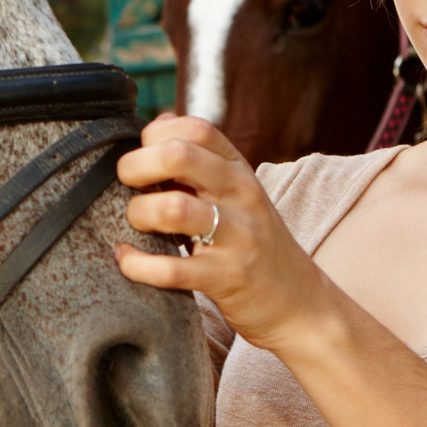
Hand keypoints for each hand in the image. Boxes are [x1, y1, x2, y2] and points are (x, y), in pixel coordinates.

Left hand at [114, 114, 335, 355]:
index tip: (142, 158)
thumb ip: (199, 160)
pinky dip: (137, 264)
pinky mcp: (228, 278)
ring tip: (135, 225)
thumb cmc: (253, 242)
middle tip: (127, 186)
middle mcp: (241, 195)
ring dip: (138, 214)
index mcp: (239, 169)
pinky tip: (126, 259)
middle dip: (136, 166)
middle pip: (177, 155)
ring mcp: (237, 236)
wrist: (300, 303)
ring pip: (172, 209)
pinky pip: (171, 269)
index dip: (155, 136)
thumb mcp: (235, 193)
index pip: (195, 128)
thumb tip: (158, 123)